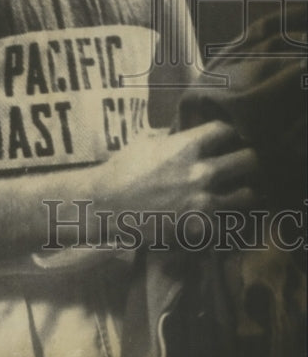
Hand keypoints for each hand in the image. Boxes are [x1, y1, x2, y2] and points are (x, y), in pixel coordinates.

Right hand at [96, 120, 259, 217]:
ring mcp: (203, 201)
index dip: (229, 132)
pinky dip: (228, 218)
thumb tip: (183, 131)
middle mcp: (202, 171)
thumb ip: (171, 136)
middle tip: (241, 164)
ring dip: (243, 191)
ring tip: (236, 191)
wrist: (107, 207)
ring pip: (248, 194)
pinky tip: (221, 214)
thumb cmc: (122, 170)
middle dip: (246, 160)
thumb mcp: (145, 141)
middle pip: (249, 159)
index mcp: (187, 145)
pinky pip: (229, 221)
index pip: (227, 129)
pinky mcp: (200, 227)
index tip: (227, 138)